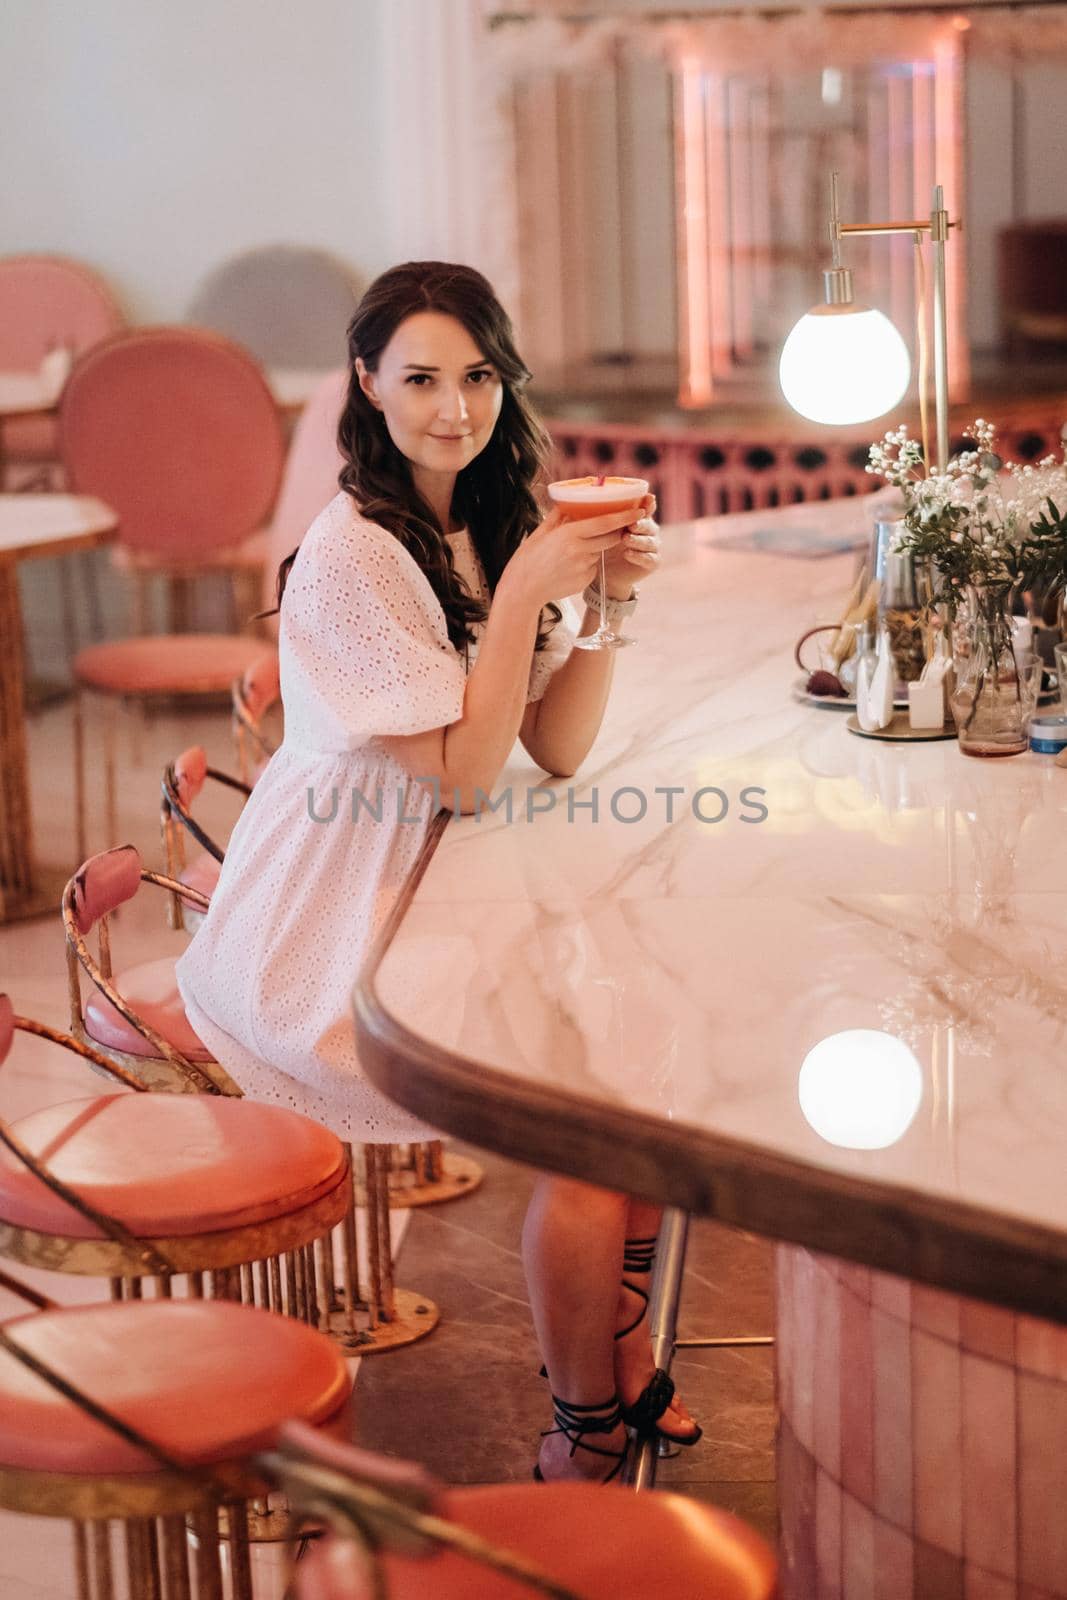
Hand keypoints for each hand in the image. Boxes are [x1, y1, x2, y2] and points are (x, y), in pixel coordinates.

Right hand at [499, 505, 634, 609]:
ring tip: (571, 553)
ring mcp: (584, 568)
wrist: (523, 590)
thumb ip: (558, 517)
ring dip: (595, 548)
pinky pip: (593, 567)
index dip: (625, 517)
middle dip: (618, 531)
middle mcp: (580, 551)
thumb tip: (568, 503)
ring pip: (600, 552)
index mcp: (569, 535)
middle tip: (617, 525)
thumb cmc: (528, 559)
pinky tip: (568, 568)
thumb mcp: (540, 533)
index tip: (640, 510)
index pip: (606, 523)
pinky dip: (587, 563)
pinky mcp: (585, 581)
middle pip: (612, 538)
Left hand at [601, 493, 659, 599]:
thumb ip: (593, 516)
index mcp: (638, 518)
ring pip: (651, 541)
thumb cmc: (601, 546)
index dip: (648, 503)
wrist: (606, 573)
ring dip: (638, 539)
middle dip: (641, 524)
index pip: (647, 507)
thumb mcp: (595, 529)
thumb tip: (566, 502)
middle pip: (650, 524)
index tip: (647, 499)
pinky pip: (650, 559)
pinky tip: (627, 553)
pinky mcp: (651, 563)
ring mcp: (651, 547)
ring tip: (625, 538)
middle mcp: (648, 531)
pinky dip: (639, 556)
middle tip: (630, 525)